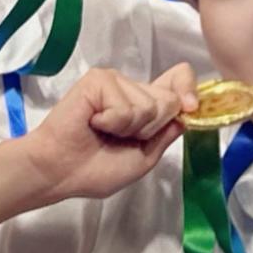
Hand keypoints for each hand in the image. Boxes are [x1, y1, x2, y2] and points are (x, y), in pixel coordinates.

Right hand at [20, 61, 200, 206]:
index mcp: (144, 105)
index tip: (192, 107)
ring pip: (149, 105)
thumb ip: (166, 134)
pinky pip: (125, 105)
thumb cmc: (94, 169)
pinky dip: (112, 122)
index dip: (189, 90)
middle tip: (120, 138)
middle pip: (169, 100)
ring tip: (102, 131)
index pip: (178, 80)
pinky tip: (93, 123)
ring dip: (128, 129)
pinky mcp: (99, 80)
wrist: (60, 172)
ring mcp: (115, 81)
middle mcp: (132, 88)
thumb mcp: (143, 158)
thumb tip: (187, 112)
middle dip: (151, 129)